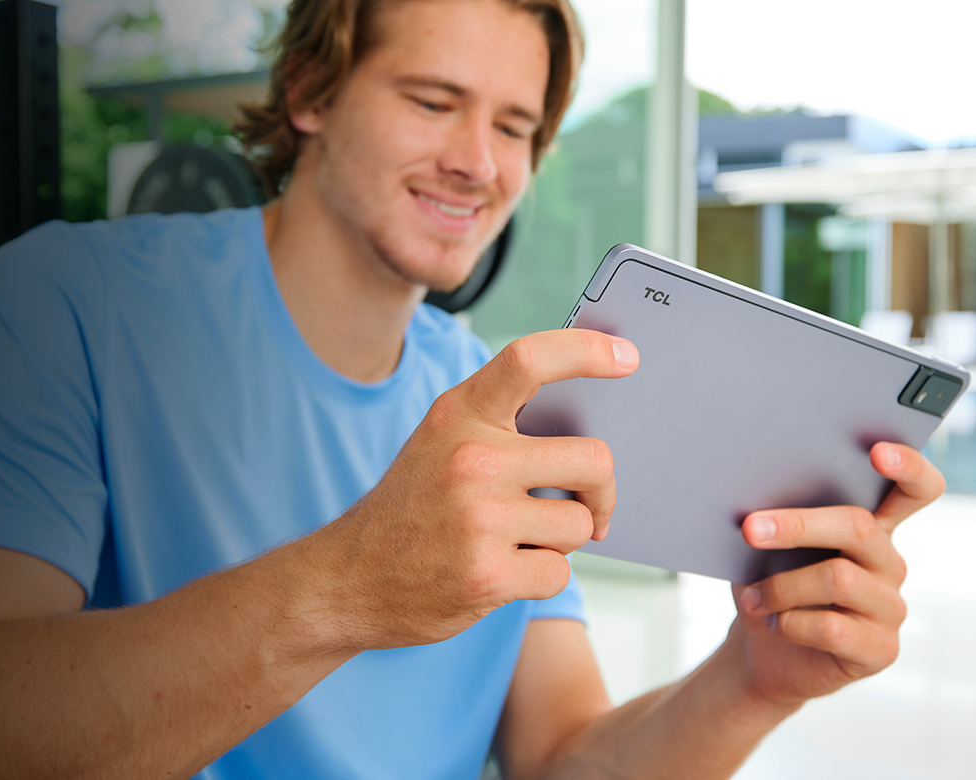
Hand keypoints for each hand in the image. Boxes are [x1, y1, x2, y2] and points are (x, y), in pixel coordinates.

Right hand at [305, 329, 637, 651]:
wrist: (347, 579)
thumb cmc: (412, 509)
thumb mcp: (440, 444)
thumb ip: (499, 425)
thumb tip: (589, 426)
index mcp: (458, 416)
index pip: (529, 360)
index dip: (586, 350)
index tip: (627, 355)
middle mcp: (471, 460)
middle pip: (592, 458)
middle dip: (602, 490)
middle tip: (592, 505)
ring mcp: (479, 519)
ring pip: (579, 523)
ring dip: (561, 539)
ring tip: (518, 541)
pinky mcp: (488, 575)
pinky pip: (559, 571)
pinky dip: (541, 577)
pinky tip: (502, 572)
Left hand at [725, 443, 942, 705]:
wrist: (763, 653)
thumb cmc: (769, 586)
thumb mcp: (768, 549)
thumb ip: (778, 522)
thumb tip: (753, 505)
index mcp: (872, 527)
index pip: (915, 489)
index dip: (908, 466)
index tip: (877, 451)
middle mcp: (889, 562)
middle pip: (859, 528)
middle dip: (798, 525)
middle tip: (749, 529)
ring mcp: (890, 607)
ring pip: (838, 578)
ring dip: (781, 586)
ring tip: (751, 598)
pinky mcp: (881, 650)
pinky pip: (834, 628)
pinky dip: (792, 623)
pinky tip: (775, 623)